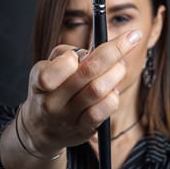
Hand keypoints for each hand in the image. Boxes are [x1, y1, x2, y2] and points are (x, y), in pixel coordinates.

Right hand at [21, 29, 141, 155]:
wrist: (41, 128)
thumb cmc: (50, 89)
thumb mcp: (47, 68)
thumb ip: (64, 54)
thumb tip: (92, 51)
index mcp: (38, 81)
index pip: (51, 71)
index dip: (70, 58)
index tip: (85, 48)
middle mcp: (51, 101)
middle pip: (87, 71)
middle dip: (115, 50)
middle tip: (131, 38)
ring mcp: (67, 118)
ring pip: (99, 90)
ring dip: (117, 72)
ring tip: (120, 66)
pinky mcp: (83, 130)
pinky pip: (103, 111)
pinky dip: (113, 96)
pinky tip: (114, 90)